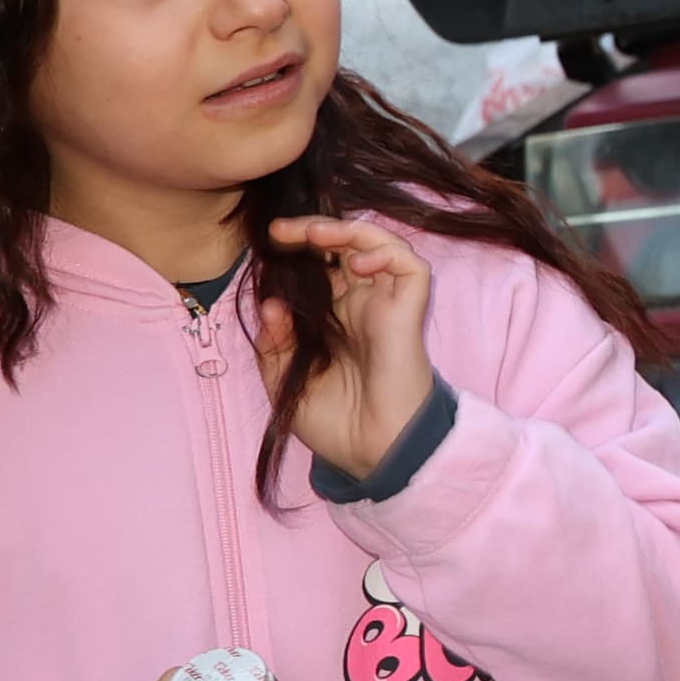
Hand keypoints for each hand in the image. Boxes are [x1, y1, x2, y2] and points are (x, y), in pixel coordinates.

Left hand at [255, 217, 436, 484]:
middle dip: (315, 230)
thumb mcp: (284, 381)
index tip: (269, 243)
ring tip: (316, 234)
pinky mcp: (408, 311)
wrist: (371, 450)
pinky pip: (410, 266)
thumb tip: (270, 302)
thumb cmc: (333, 424)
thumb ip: (274, 343)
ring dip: (349, 230)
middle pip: (346, 248)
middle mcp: (361, 305)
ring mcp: (386, 305)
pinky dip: (386, 252)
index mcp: (334, 320)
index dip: (298, 250)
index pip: (321, 268)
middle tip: (282, 230)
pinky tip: (356, 262)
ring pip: (380, 245)